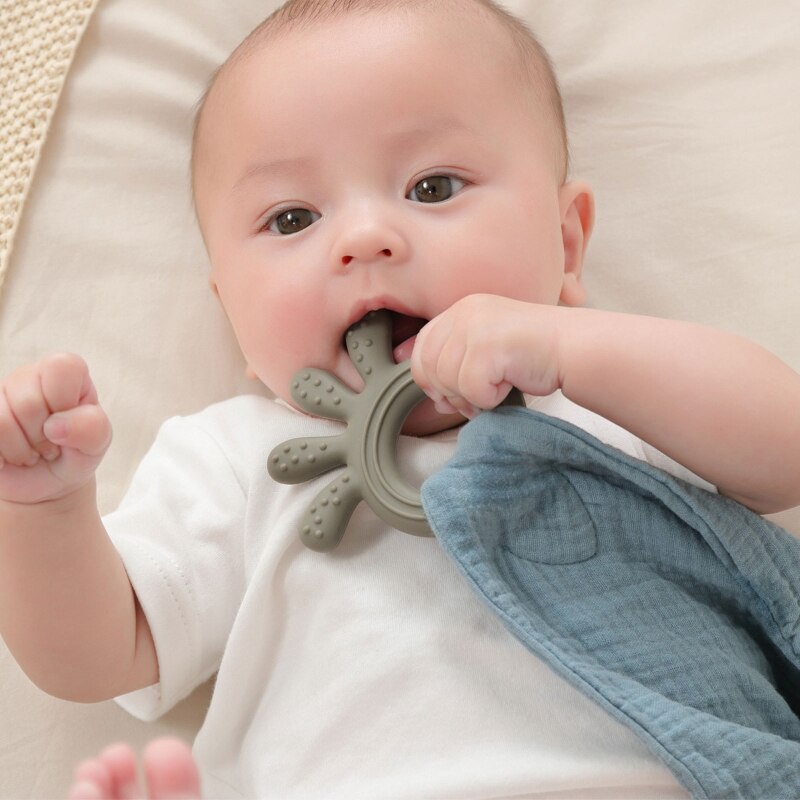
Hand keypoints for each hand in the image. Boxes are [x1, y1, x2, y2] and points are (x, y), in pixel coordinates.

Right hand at [0, 354, 111, 504]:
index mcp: (64, 372)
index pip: (62, 367)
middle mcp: (27, 376)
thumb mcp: (97, 443)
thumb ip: (92, 428)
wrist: (48, 483)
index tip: (70, 422)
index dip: (65, 402)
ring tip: (32, 451)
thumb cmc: (75, 453)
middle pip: (29, 403)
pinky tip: (11, 457)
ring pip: (2, 422)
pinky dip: (2, 459)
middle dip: (44, 437)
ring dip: (22, 451)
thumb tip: (56, 426)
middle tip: (51, 444)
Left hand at [410, 294, 563, 417]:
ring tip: (496, 390)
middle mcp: (464, 313)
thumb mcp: (488, 349)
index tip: (443, 393)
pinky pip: (471, 390)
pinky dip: (489, 398)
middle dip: (448, 392)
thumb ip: (458, 365)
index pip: (423, 344)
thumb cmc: (535, 353)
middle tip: (475, 399)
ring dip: (471, 397)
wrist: (573, 347)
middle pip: (429, 366)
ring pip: (447, 381)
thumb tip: (437, 400)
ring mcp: (475, 328)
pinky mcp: (488, 348)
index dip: (427, 374)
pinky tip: (509, 385)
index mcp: (462, 309)